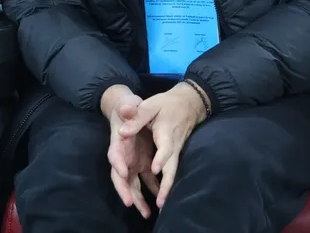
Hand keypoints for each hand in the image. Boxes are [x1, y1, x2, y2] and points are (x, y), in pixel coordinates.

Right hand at [101, 85, 157, 218]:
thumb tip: (126, 108)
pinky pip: (147, 180)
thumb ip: (128, 107)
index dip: (117, 164)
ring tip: (147, 213)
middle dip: (124, 190)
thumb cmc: (128, 106)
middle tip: (130, 203)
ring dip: (138, 198)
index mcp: (118, 141)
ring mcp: (132, 160)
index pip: (114, 154)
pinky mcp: (142, 163)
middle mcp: (123, 154)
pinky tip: (160, 202)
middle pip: (119, 175)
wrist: (130, 110)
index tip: (123, 173)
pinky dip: (152, 191)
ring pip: (132, 183)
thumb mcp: (128, 103)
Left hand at [117, 81, 207, 207]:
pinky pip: (169, 171)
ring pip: (171, 172)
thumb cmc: (166, 104)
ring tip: (161, 206)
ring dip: (166, 188)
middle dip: (166, 185)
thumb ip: (136, 116)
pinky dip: (166, 184)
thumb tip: (122, 131)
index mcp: (165, 133)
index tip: (154, 169)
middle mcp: (172, 146)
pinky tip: (161, 197)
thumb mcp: (150, 105)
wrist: (188, 104)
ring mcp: (174, 152)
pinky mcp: (172, 155)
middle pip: (171, 168)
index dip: (160, 158)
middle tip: (161, 202)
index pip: (165, 148)